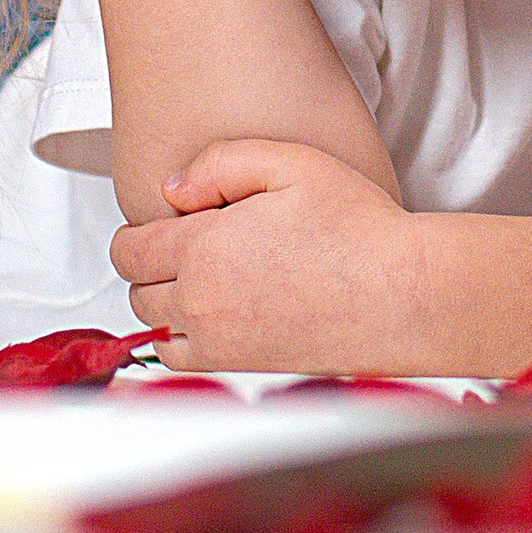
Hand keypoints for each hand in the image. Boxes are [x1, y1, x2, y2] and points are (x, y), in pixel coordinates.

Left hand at [111, 138, 427, 372]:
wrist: (401, 294)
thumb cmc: (358, 229)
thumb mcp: (290, 163)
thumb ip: (220, 164)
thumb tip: (172, 189)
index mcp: (206, 247)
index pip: (129, 249)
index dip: (137, 233)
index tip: (160, 225)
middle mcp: (203, 301)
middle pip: (136, 289)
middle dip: (150, 265)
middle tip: (186, 246)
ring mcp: (219, 342)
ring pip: (154, 328)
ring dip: (164, 304)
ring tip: (202, 280)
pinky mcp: (240, 369)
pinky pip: (181, 360)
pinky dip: (183, 340)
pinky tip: (216, 315)